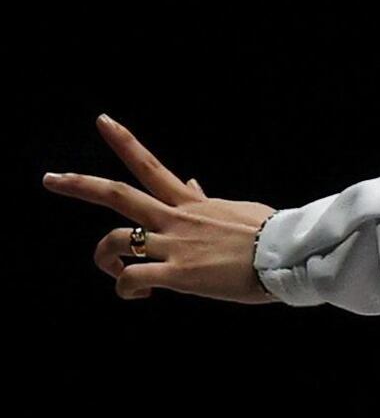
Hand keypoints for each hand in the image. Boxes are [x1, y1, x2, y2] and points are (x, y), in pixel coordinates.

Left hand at [44, 116, 271, 303]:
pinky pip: (133, 279)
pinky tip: (137, 295)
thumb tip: (190, 182)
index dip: (124, 141)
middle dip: (79, 184)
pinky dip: (125, 288)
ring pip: (117, 242)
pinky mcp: (178, 275)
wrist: (290, 255)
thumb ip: (205, 199)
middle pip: (117, 194)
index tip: (102, 122)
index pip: (150, 166)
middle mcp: (176, 219)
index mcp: (191, 204)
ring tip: (114, 271)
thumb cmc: (272, 235)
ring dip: (104, 257)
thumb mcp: (238, 209)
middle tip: (51, 179)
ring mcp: (175, 246)